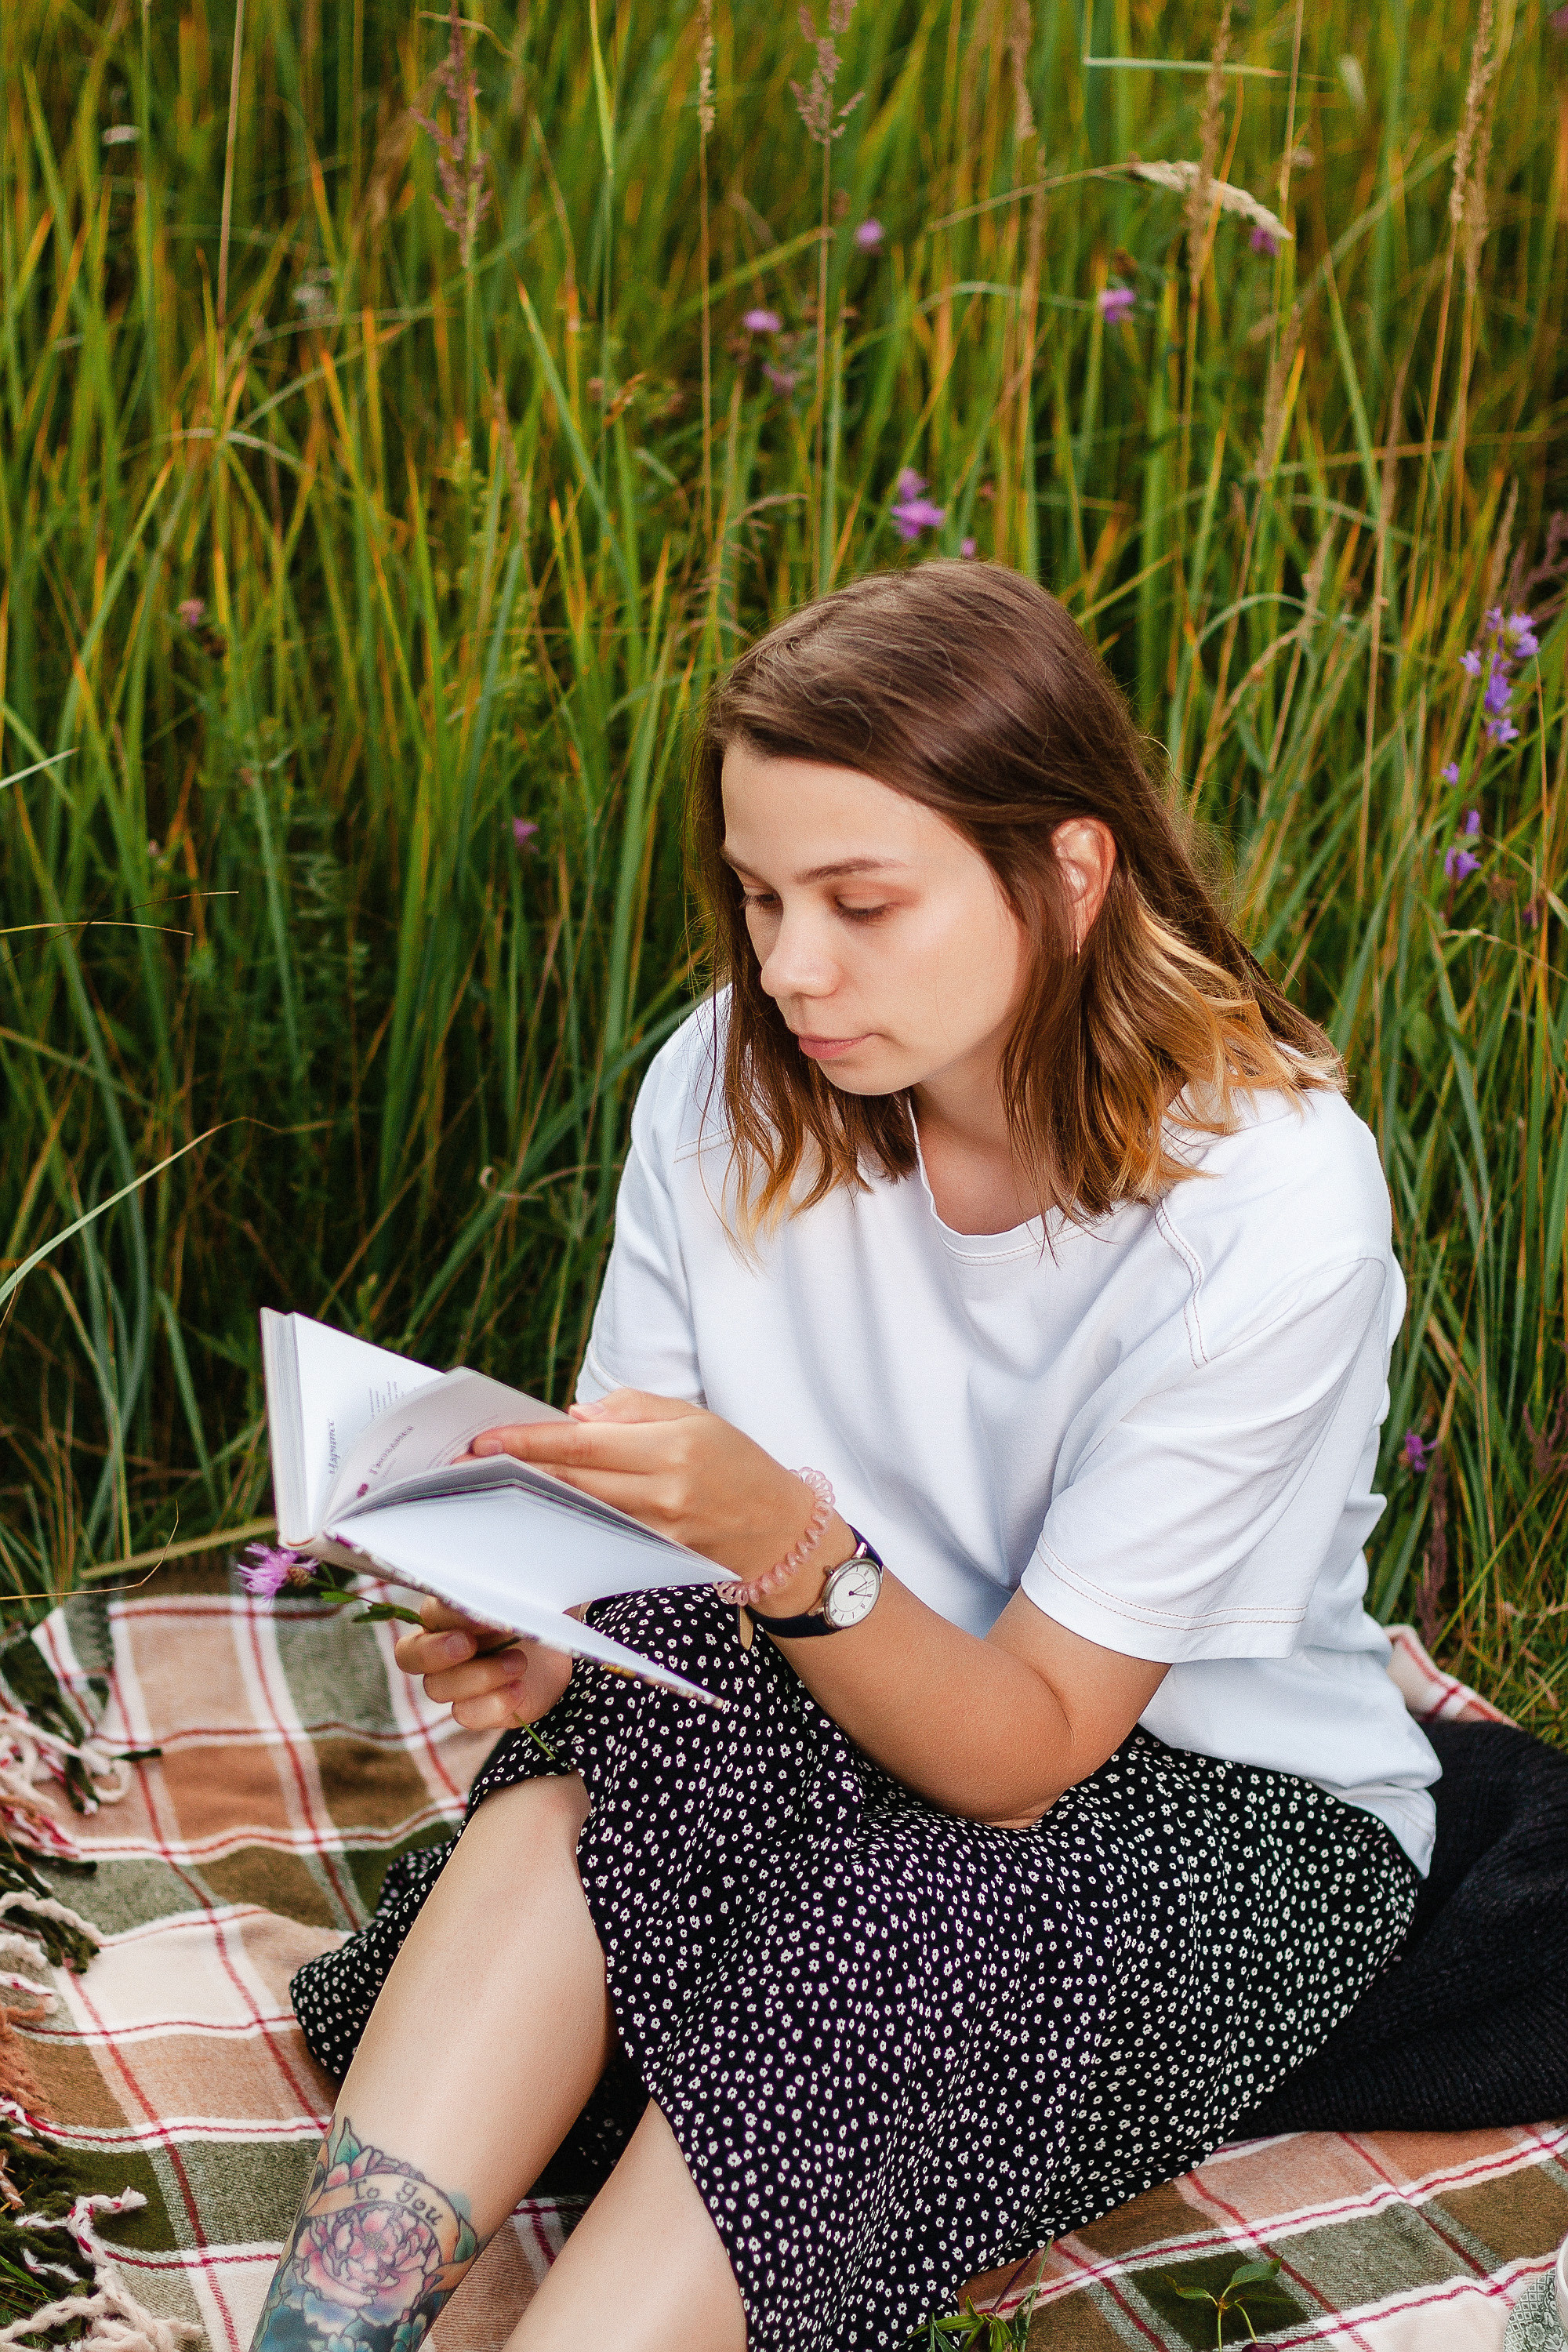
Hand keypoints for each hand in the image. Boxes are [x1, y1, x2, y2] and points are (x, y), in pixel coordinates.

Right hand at [393, 1597, 573, 1732]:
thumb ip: (502, 1599)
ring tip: (518, 1662)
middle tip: (469, 1645)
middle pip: (409, 1656)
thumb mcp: (519, 1605)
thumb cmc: (529, 1622)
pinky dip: (495, 1703)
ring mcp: (450, 1684)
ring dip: (481, 1676)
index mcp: (444, 1616)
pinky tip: (519, 1689)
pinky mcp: (471, 1710)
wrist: (554, 1659)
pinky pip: (466, 1714)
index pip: (429, 1614)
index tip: (483, 1613)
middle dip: (437, 1651)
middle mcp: (437, 1650)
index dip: (451, 1615)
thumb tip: (499, 1593)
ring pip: (438, 1688)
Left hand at [468, 1390, 848, 1589]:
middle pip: (570, 1479)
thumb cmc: (737, 1463)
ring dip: (532, 1494)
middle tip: (470, 1461)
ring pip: (576, 1509)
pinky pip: (595, 1532)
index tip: (486, 1439)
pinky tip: (537, 1507)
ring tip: (492, 1481)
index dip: (529, 1441)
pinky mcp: (650, 1556)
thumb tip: (576, 1416)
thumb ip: (634, 1409)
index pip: (582, 1443)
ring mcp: (654, 1532)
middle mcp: (661, 1493)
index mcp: (671, 1447)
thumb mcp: (695, 1416)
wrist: (777, 1529)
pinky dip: (563, 1516)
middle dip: (516, 1468)